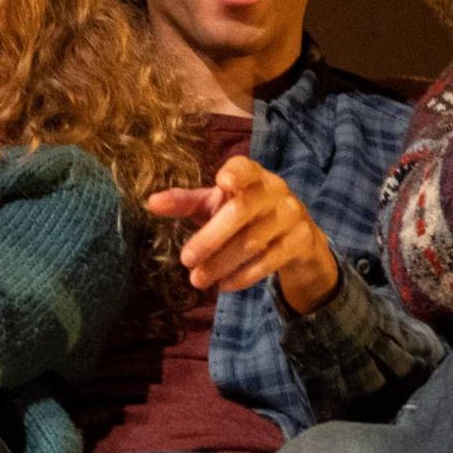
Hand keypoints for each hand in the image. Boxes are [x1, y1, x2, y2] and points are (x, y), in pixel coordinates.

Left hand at [145, 155, 343, 310]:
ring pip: (253, 241)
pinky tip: (224, 285)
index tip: (221, 183)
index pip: (245, 167)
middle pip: (242, 210)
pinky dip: (243, 276)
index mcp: (253, 176)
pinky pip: (269, 261)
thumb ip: (186, 203)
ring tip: (198, 280)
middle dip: (211, 238)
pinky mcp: (302, 242)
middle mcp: (275, 191)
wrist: (299, 242)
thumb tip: (150, 203)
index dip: (235, 173)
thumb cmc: (248, 218)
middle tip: (185, 261)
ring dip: (221, 263)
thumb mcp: (217, 207)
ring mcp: (292, 216)